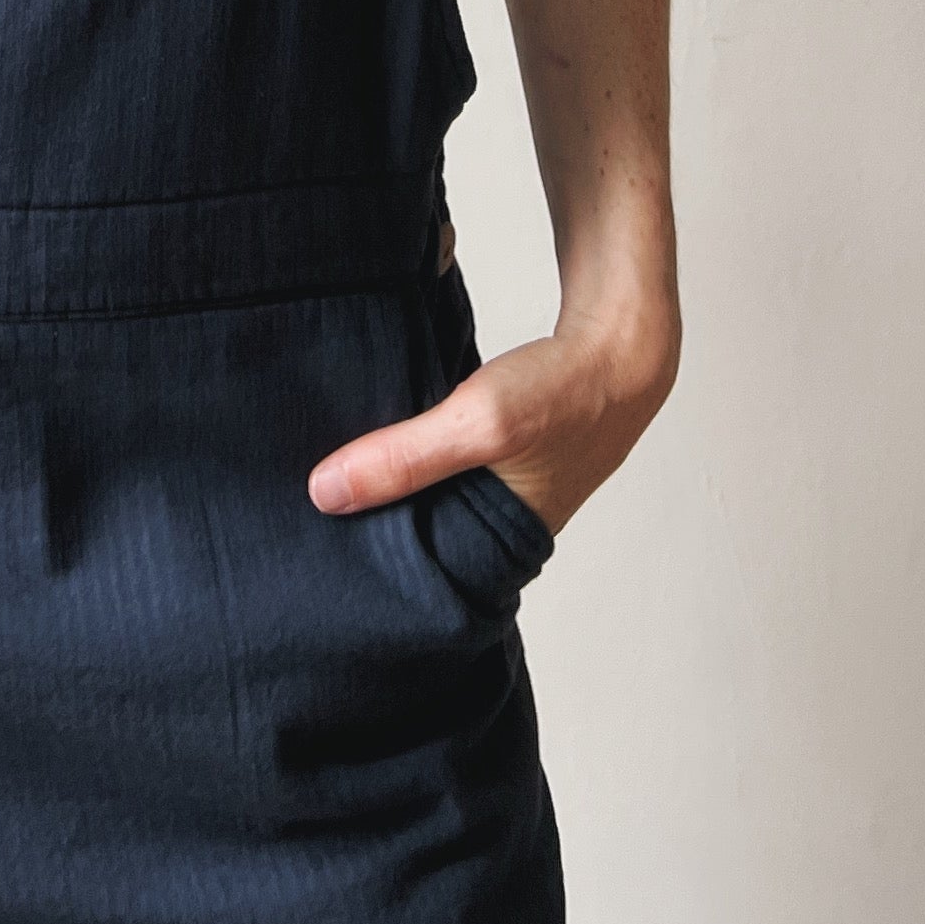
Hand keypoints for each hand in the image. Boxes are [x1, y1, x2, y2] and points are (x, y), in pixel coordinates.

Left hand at [305, 293, 679, 536]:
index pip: (415, 580)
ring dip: (389, 484)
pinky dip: (411, 454)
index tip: (311, 554)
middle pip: (415, 538)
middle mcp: (495, 533)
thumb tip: (323, 493)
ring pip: (426, 498)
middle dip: (369, 526)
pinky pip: (438, 465)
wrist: (622, 343)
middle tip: (302, 516)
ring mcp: (497, 492)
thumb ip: (404, 458)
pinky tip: (373, 437)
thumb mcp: (478, 422)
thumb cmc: (563, 393)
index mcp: (496, 553)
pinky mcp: (495, 455)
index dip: (367, 568)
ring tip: (326, 478)